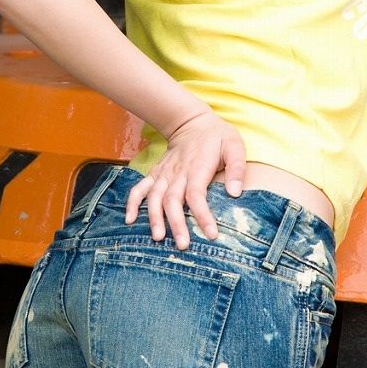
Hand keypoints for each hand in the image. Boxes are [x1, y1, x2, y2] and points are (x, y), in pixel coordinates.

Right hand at [124, 110, 246, 249]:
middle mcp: (178, 172)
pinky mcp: (155, 174)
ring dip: (154, 218)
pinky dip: (132, 203)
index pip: (197, 194)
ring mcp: (164, 173)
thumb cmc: (217, 136)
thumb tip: (235, 193)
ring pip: (155, 197)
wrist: (192, 122)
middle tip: (182, 245)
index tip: (211, 234)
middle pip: (173, 200)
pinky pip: (140, 188)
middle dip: (176, 224)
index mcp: (198, 167)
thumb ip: (236, 168)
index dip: (202, 215)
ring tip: (158, 238)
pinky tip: (130, 220)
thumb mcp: (234, 145)